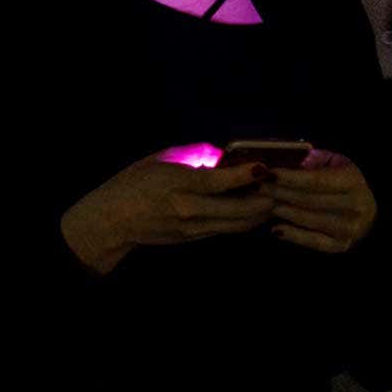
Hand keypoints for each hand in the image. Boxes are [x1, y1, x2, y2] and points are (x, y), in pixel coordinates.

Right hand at [61, 144, 275, 274]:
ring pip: (239, 224)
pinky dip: (243, 220)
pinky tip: (251, 209)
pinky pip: (226, 229)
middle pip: (241, 209)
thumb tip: (221, 153)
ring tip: (270, 197)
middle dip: (265, 197)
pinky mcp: (194, 238)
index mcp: (179, 184)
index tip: (265, 166)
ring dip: (259, 212)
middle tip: (278, 184)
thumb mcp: (160, 159)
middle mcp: (189, 209)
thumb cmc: (133, 183)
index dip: (248, 174)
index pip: (223, 181)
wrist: (113, 220)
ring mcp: (193, 227)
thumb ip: (193, 154)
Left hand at [263, 149, 377, 253]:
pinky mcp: (342, 245)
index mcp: (353, 182)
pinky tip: (275, 229)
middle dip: (280, 192)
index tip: (269, 173)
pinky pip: (313, 242)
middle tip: (258, 186)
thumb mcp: (334, 161)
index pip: (316, 180)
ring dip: (282, 210)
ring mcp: (350, 229)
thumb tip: (284, 160)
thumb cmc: (344, 179)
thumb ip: (312, 160)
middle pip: (308, 200)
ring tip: (263, 202)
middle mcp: (355, 207)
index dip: (291, 178)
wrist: (370, 206)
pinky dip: (293, 235)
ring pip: (308, 220)